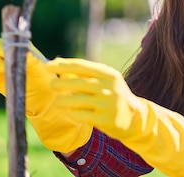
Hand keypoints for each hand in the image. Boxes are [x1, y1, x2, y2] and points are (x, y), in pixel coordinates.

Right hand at [0, 38, 91, 151]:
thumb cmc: (45, 80)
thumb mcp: (40, 68)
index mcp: (20, 48)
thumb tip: (24, 51)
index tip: (10, 52)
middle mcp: (8, 55)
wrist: (43, 99)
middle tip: (5, 65)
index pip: (7, 38)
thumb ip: (31, 58)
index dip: (5, 43)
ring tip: (3, 72)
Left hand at [47, 58, 183, 176]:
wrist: (134, 117)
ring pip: (77, 100)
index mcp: (109, 74)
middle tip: (51, 84)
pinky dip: (72, 112)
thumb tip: (59, 64)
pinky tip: (69, 111)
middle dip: (60, 83)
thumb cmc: (113, 95)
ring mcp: (107, 104)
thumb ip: (85, 74)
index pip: (82, 66)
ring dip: (63, 100)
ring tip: (57, 101)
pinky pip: (81, 115)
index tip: (49, 66)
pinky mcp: (104, 119)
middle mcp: (109, 87)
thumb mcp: (105, 81)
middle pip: (78, 82)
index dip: (64, 66)